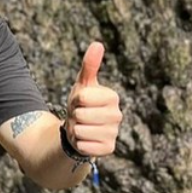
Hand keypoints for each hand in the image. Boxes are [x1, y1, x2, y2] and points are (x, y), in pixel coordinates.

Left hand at [65, 42, 121, 156]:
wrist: (79, 127)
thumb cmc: (82, 103)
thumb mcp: (83, 84)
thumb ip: (90, 65)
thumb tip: (98, 44)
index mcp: (112, 97)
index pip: (82, 97)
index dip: (75, 100)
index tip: (81, 101)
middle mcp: (117, 115)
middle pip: (80, 115)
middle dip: (74, 115)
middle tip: (80, 115)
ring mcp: (114, 133)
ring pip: (80, 130)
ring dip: (75, 130)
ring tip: (82, 126)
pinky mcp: (108, 148)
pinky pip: (84, 146)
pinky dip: (79, 143)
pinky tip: (85, 139)